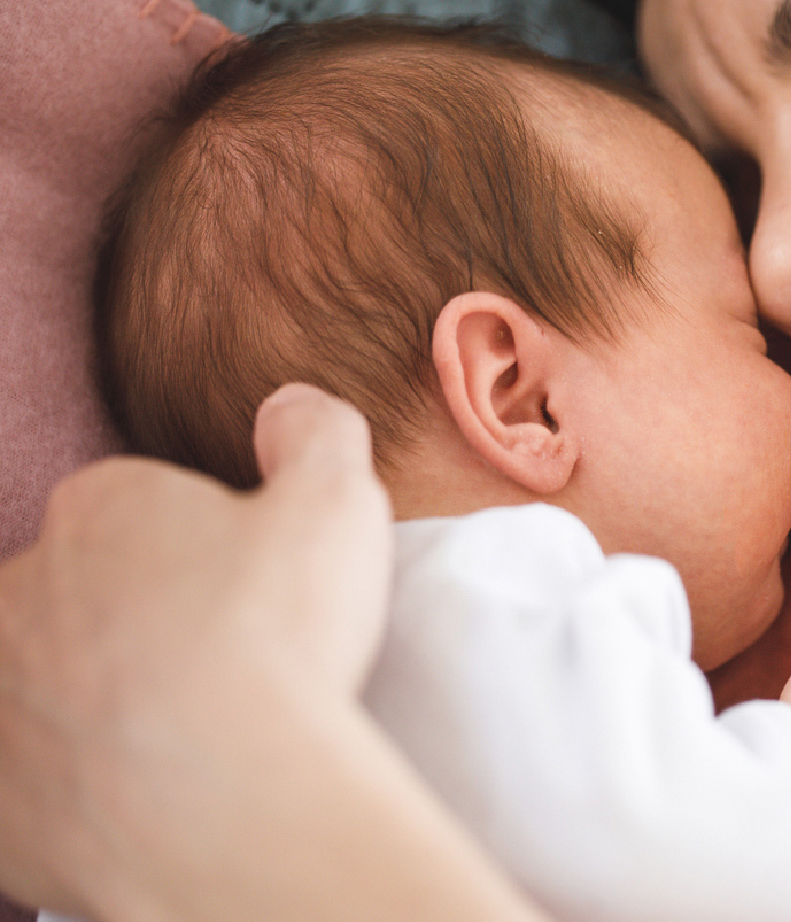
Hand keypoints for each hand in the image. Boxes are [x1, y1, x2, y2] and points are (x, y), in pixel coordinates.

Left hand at [0, 385, 393, 915]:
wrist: (230, 805)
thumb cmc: (279, 642)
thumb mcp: (337, 502)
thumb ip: (315, 432)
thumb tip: (287, 406)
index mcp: (101, 508)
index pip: (140, 511)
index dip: (203, 548)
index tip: (249, 595)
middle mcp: (20, 588)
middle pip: (85, 591)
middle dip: (138, 616)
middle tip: (222, 665)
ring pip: (48, 678)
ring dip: (98, 693)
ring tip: (188, 731)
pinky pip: (32, 772)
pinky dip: (74, 776)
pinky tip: (146, 789)